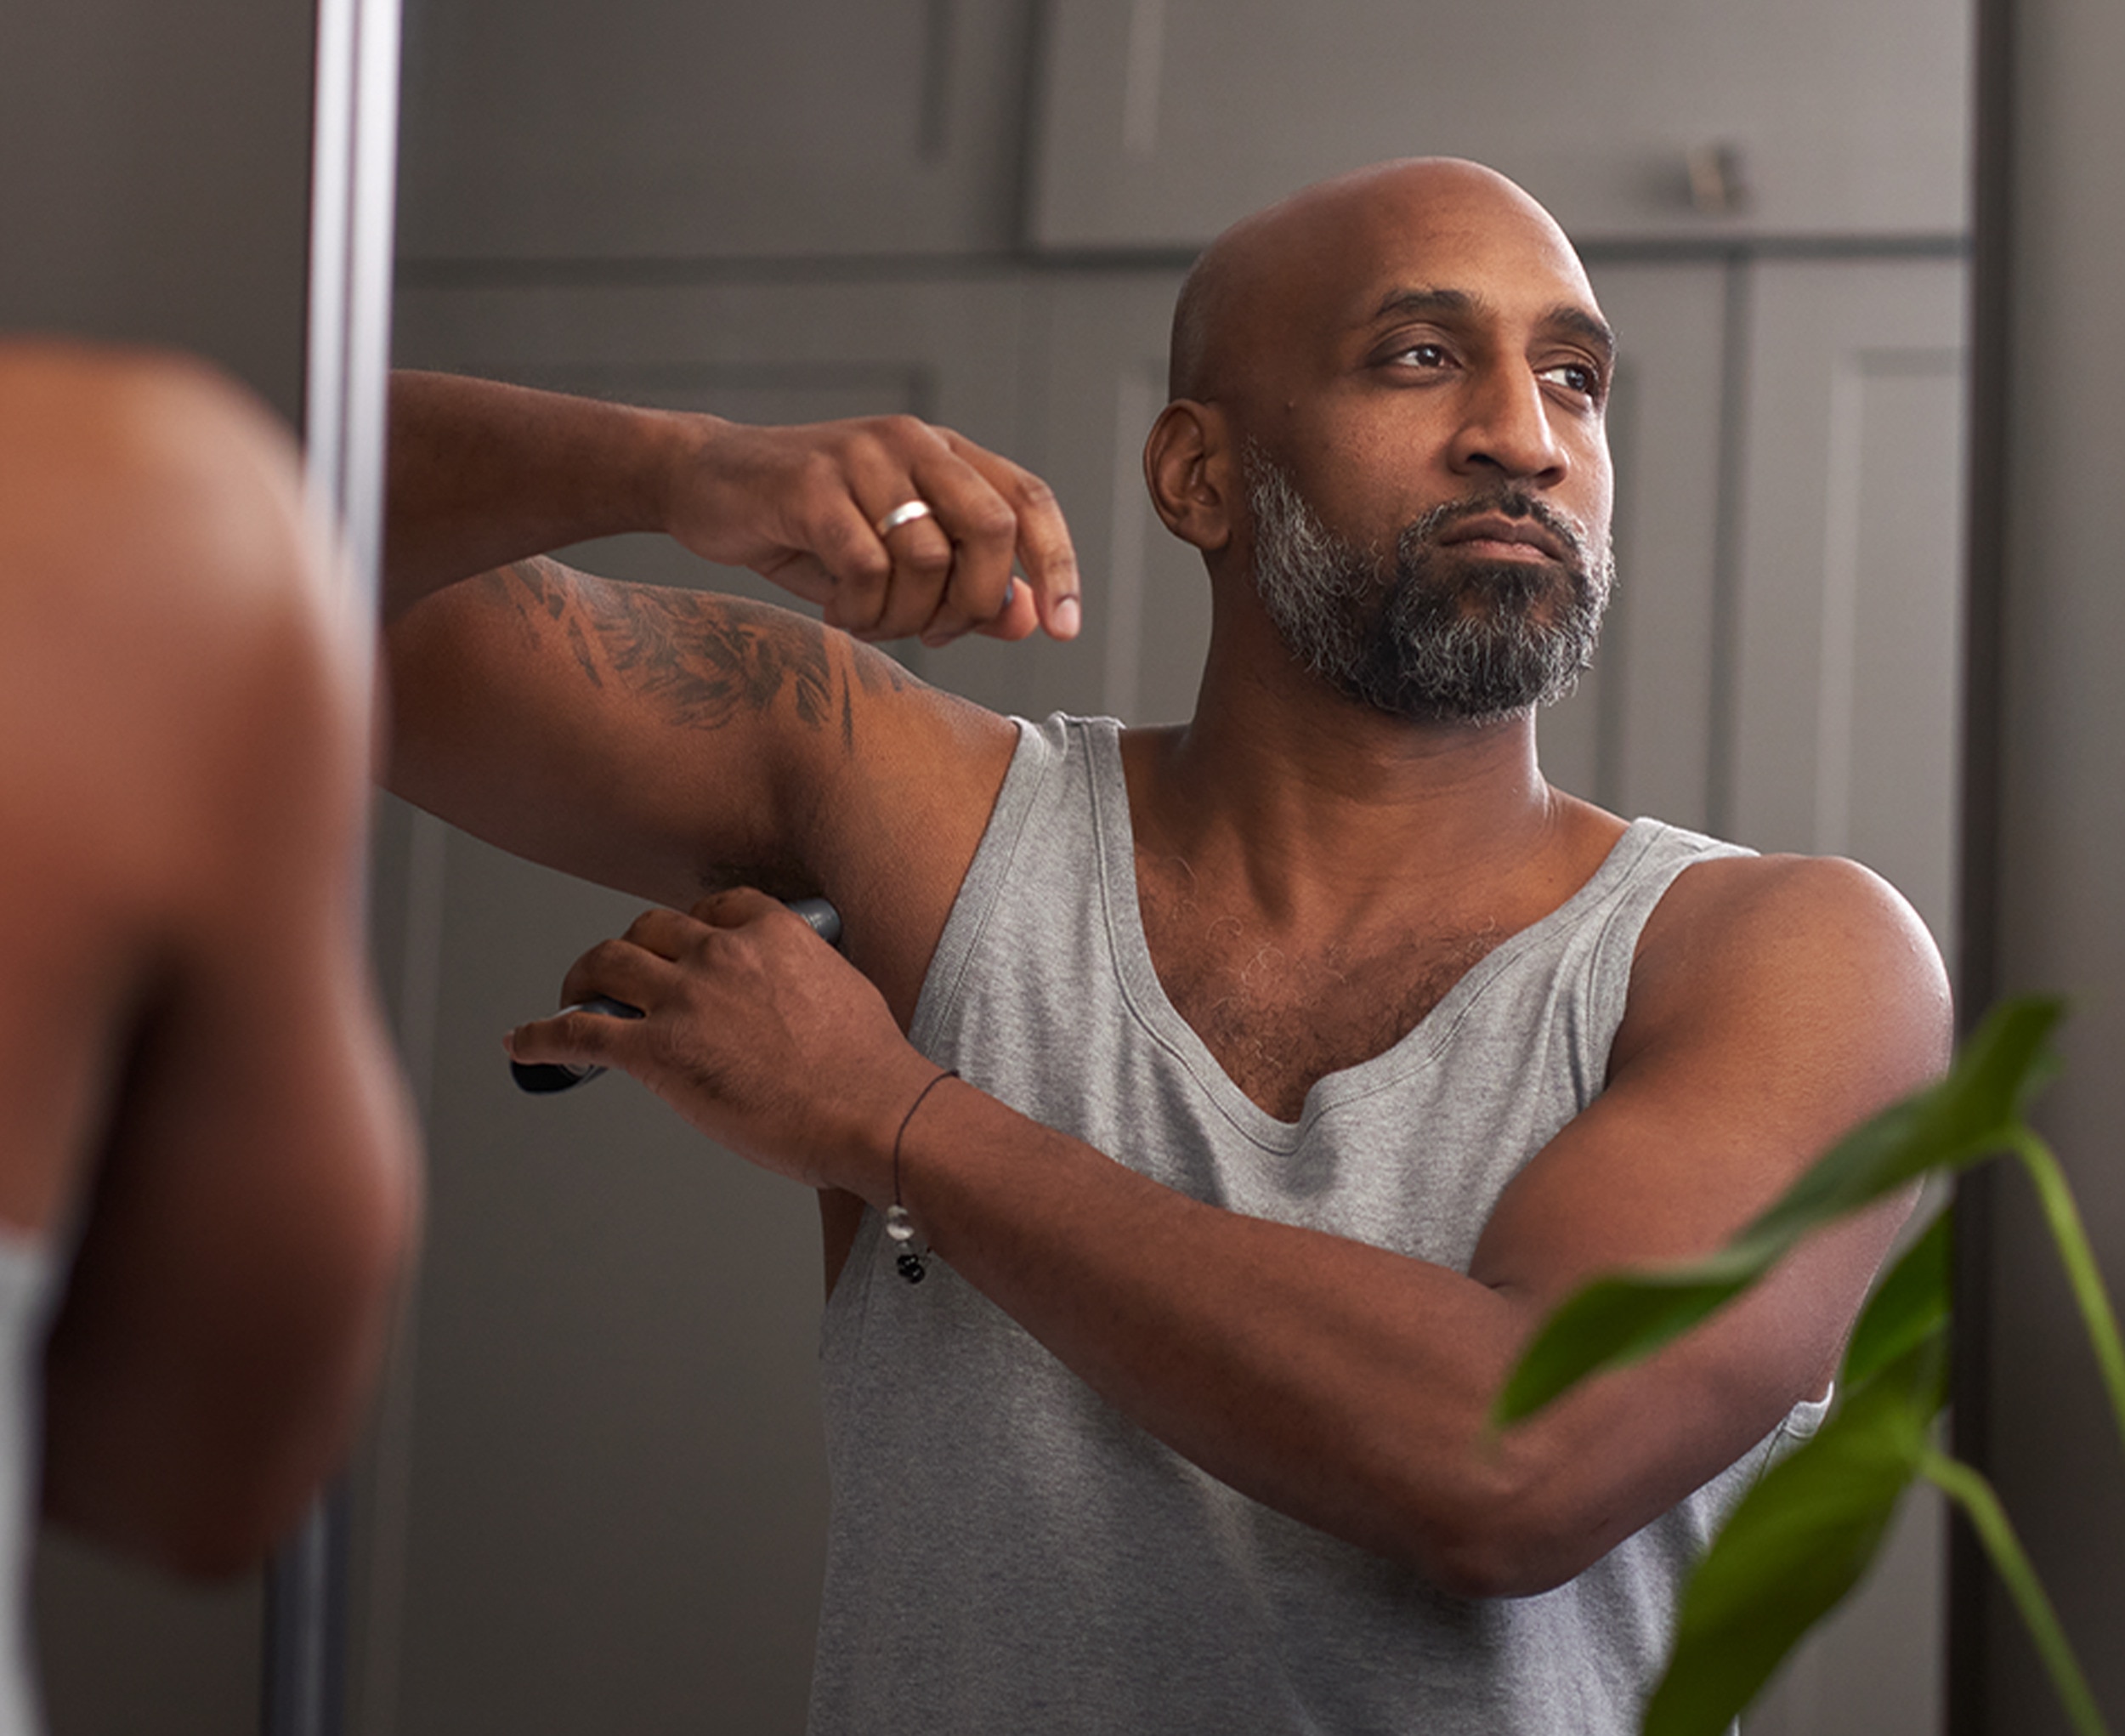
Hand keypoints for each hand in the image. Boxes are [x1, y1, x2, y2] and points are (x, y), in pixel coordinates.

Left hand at [503, 889, 938, 1194]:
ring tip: (572, 1000)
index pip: (711, 909)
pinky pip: (578, 1031)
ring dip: (580, 981)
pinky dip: (540, 1035)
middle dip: (630, 950)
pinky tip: (523, 1044)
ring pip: (605, 964)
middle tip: (621, 978)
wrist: (871, 1112)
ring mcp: (684, 1000)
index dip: (686, 929)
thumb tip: (793, 1001)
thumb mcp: (846, 993)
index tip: (678, 947)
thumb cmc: (870, 1069)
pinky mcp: (656, 1052)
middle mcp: (721, 954)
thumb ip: (805, 981)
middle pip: (648, 929)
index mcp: (772, 934)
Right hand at [664, 414, 1081, 648]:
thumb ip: (964, 588)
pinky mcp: (811, 484)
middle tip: (936, 636)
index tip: (1064, 630)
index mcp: (945, 453)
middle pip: (990, 530)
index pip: (1029, 501)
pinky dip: (859, 610)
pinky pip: (866, 567)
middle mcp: (912, 443)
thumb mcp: (895, 562)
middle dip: (973, 603)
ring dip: (905, 617)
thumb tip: (1030, 621)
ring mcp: (861, 457)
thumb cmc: (807, 527)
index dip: (1058, 567)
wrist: (702, 483)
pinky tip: (838, 612)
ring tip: (869, 622)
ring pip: (927, 559)